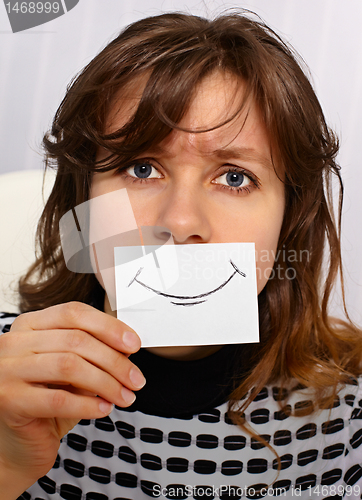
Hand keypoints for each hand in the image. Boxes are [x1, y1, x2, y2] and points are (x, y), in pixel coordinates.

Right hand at [0, 302, 143, 495]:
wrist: (18, 445)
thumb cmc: (48, 402)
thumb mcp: (75, 370)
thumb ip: (95, 352)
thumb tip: (128, 345)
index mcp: (29, 325)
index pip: (73, 313)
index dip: (108, 326)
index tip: (134, 344)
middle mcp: (13, 343)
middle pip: (75, 339)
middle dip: (114, 360)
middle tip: (136, 379)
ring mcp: (6, 370)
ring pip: (69, 366)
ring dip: (106, 382)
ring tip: (125, 396)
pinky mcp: (8, 400)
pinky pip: (58, 399)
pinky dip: (88, 404)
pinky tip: (104, 408)